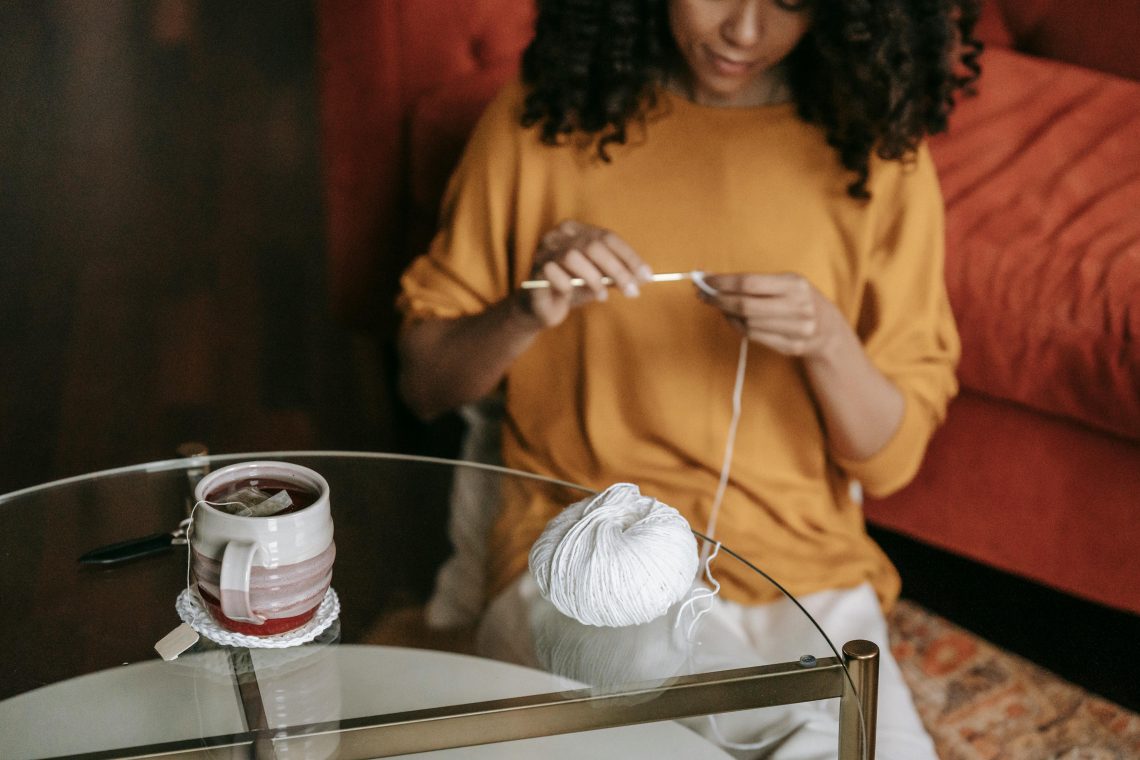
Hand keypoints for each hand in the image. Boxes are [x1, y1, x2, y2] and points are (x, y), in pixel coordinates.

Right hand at [517, 220, 651, 327]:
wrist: (541, 308)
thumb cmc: (572, 288)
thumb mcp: (599, 279)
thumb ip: (617, 275)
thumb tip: (643, 277)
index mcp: (577, 230)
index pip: (608, 237)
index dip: (630, 257)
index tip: (647, 276)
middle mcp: (559, 234)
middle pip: (594, 246)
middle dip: (617, 270)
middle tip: (632, 292)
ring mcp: (545, 249)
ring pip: (574, 256)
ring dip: (593, 279)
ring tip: (602, 296)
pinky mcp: (535, 268)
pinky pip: (556, 274)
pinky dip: (569, 286)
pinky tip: (571, 294)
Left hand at [697, 272, 844, 357]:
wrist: (827, 328)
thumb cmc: (796, 299)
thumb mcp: (785, 282)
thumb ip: (753, 282)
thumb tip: (711, 279)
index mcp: (794, 284)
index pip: (749, 282)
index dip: (723, 282)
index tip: (705, 280)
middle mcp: (798, 306)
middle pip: (745, 305)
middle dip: (718, 300)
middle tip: (702, 295)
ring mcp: (796, 329)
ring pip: (747, 323)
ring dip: (726, 314)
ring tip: (720, 305)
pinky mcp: (790, 346)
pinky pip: (753, 336)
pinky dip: (737, 326)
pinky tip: (733, 318)